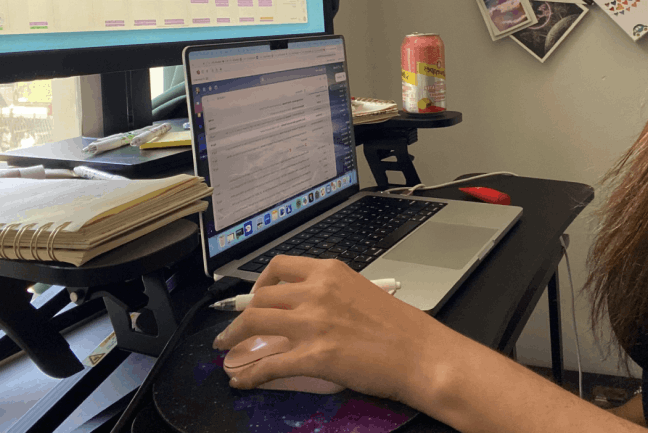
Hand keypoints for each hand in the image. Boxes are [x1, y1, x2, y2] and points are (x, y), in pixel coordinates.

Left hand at [211, 256, 454, 403]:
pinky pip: (270, 364)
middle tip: (235, 327)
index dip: (260, 283)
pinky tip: (241, 381)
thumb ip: (330, 293)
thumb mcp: (361, 291)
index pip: (280, 267)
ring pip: (256, 323)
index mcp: (329, 271)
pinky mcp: (314, 356)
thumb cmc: (400, 326)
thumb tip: (306, 306)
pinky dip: (250, 374)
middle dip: (241, 313)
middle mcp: (316, 291)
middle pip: (261, 296)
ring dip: (234, 336)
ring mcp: (313, 323)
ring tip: (226, 347)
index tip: (255, 295)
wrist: (420, 353)